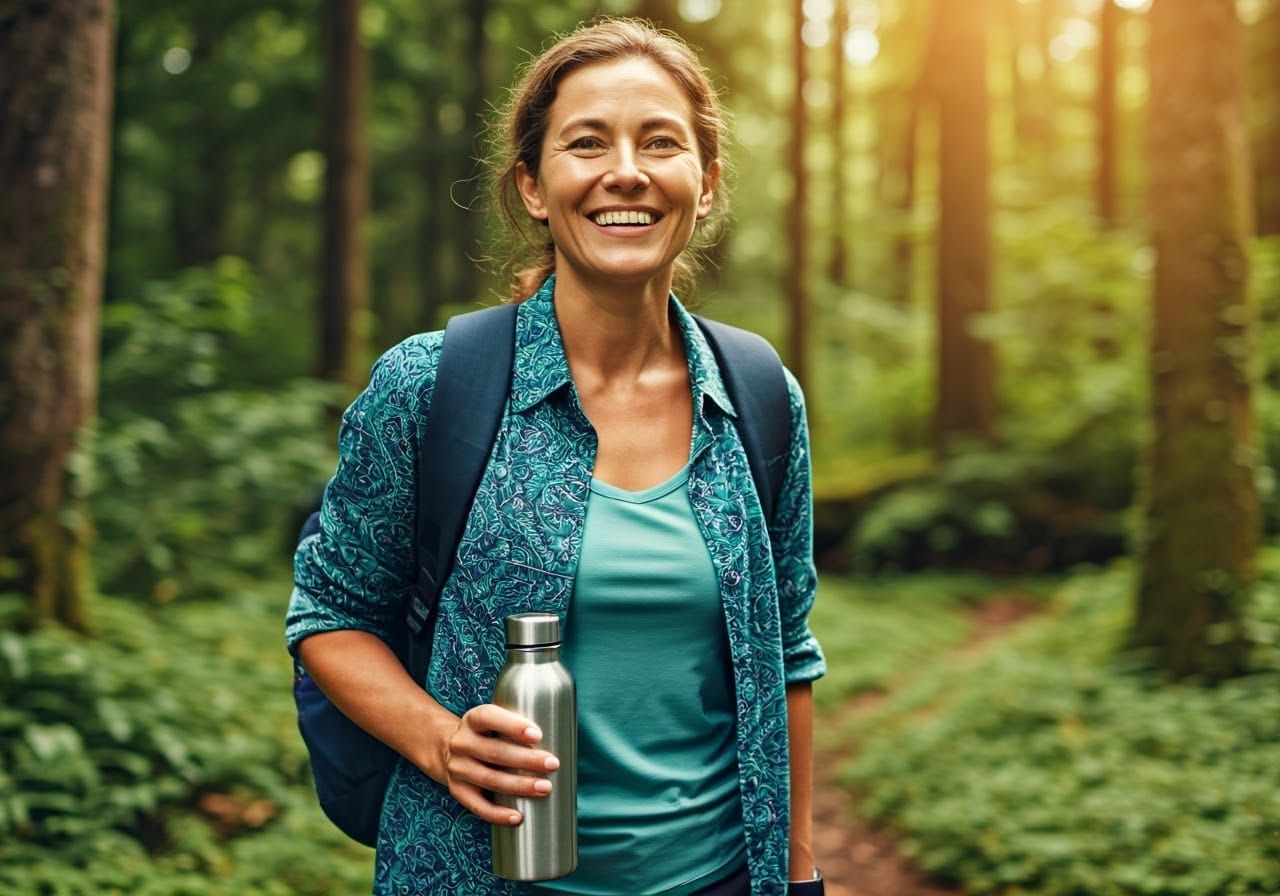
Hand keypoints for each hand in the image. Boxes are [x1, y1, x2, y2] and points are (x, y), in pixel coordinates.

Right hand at [437, 703, 559, 825]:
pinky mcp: (458, 791)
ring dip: (519, 786)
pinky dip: (498, 814)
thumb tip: (567, 735)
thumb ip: (521, 725)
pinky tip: (518, 817)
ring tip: (545, 788)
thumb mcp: (496, 721)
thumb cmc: (489, 734)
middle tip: (553, 764)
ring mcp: (457, 768)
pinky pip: (478, 806)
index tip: (538, 735)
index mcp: (473, 719)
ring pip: (490, 779)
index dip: (513, 726)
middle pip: (495, 752)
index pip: (490, 718)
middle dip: (527, 760)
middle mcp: (461, 743)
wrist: (448, 749)